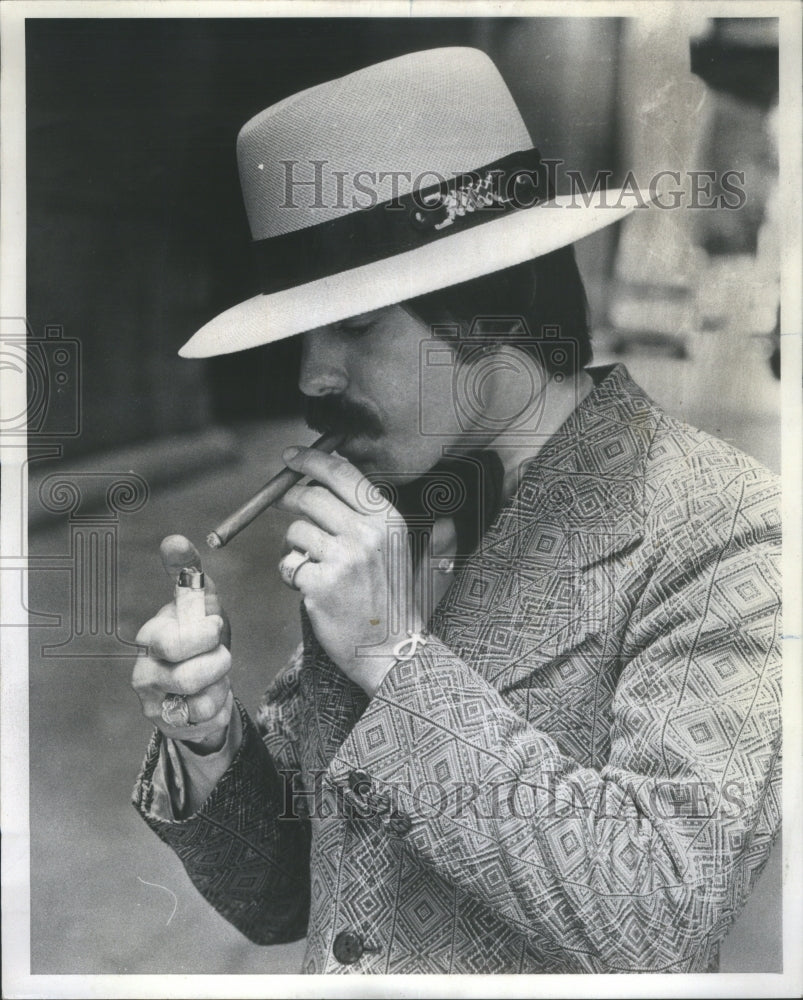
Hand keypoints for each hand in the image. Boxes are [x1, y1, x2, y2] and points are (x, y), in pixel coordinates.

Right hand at [132, 535, 233, 750]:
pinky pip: (209, 719)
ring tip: (214, 674)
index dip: (204, 635)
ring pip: (202, 701)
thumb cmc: (199, 634)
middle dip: (217, 661)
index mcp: (151, 637)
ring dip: (220, 684)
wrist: (202, 680)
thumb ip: (188, 571)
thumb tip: (173, 540)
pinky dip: (220, 706)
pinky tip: (211, 695)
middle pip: (188, 676)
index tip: (215, 626)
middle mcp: (144, 671)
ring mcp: (154, 703)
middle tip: (220, 653)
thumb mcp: (200, 603)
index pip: (172, 642)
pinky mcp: (169, 726)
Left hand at [277, 446, 420, 694]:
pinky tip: (314, 590)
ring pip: (295, 531)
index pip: (342, 473)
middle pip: (310, 497)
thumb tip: (315, 480)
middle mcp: (367, 534)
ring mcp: (343, 559)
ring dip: (295, 547)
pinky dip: (293, 575)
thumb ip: (361, 514)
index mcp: (387, 519)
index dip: (311, 459)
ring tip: (316, 567)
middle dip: (290, 499)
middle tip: (284, 506)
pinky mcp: (320, 584)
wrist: (392, 648)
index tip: (289, 456)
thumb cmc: (387, 597)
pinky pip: (288, 564)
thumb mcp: (391, 546)